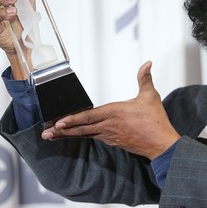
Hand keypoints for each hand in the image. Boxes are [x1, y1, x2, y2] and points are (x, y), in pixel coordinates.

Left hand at [42, 61, 180, 159]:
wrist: (160, 143)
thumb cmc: (155, 121)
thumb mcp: (150, 96)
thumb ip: (145, 78)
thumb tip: (147, 64)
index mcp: (115, 113)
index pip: (89, 116)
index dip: (73, 119)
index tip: (59, 122)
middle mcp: (109, 126)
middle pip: (81, 129)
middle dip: (62, 131)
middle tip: (45, 133)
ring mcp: (110, 135)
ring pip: (84, 135)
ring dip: (68, 135)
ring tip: (52, 136)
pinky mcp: (113, 141)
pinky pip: (93, 138)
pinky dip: (81, 136)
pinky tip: (74, 136)